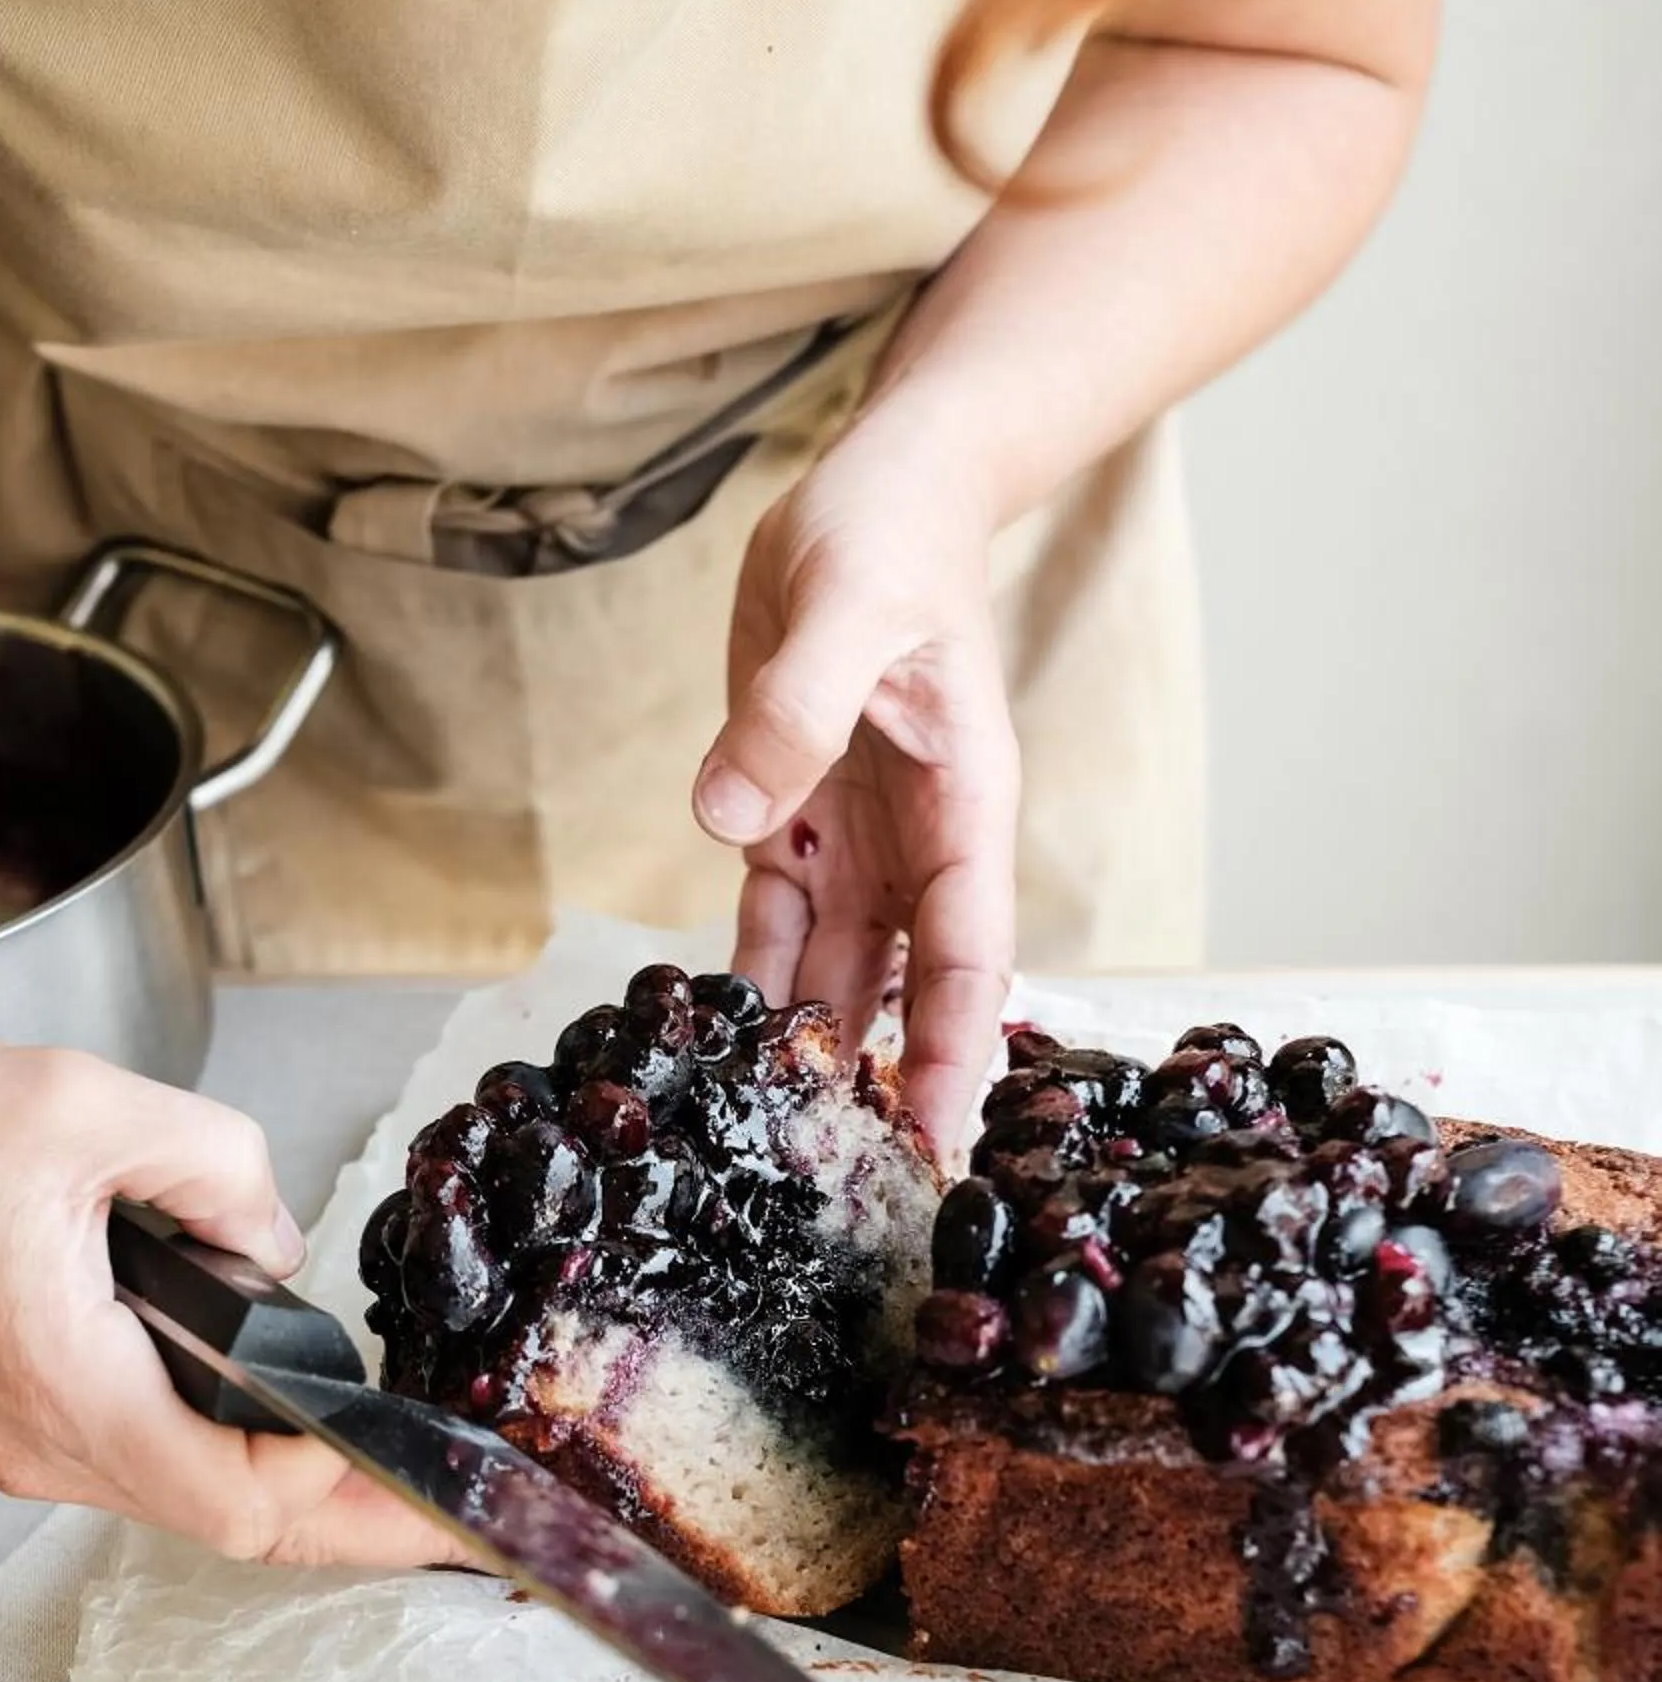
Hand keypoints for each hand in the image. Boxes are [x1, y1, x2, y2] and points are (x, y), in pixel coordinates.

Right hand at [0, 1025, 461, 1570]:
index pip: (238, 1498)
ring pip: (186, 1502)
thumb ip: (218, 1167)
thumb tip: (277, 1244)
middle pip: (229, 1525)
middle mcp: (39, 1442)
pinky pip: (143, 1464)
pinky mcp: (11, 1419)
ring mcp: (19, 1443)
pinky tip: (281, 1431)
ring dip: (289, 1494)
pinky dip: (223, 1458)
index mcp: (64, 1382)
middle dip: (352, 1526)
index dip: (346, 1491)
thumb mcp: (86, 1105)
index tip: (424, 1465)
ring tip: (392, 1476)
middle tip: (454, 1525)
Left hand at [693, 417, 1019, 1160]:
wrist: (882, 487)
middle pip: (904, 994)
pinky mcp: (796, 819)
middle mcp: (920, 846)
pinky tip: (714, 1050)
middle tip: (845, 1194)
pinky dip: (748, 983)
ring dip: (807, 1050)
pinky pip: (770, 925)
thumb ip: (792, 712)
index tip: (939, 1148)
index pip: (967, 958)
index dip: (953, 1055)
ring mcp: (859, 840)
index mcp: (965, 809)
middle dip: (882, 1088)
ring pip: (834, 973)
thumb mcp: (845, 606)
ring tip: (769, 1146)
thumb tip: (728, 821)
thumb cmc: (892, 534)